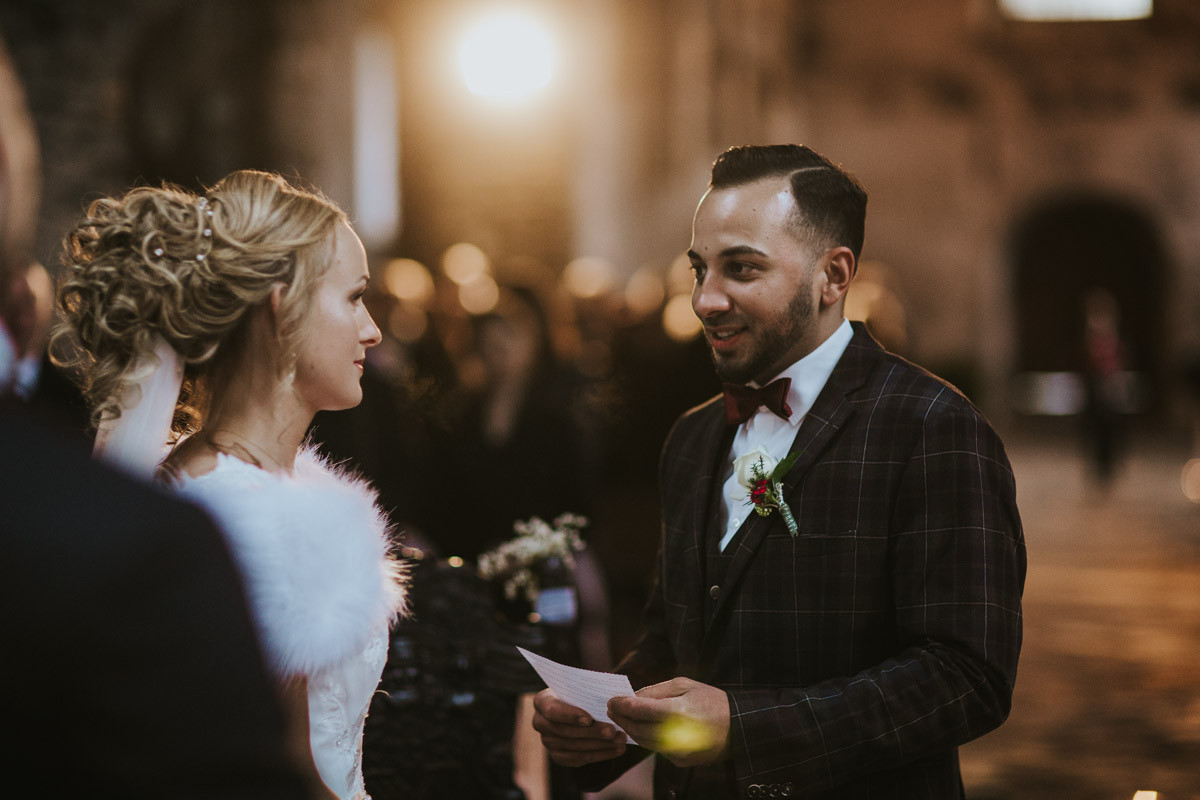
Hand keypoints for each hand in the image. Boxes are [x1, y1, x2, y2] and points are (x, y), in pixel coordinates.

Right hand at [531, 688, 626, 766]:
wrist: (574, 708)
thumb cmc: (579, 693)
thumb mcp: (580, 687)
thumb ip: (588, 692)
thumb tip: (610, 698)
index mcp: (542, 701)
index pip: (553, 711)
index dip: (570, 716)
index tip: (589, 719)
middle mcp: (540, 723)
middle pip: (566, 732)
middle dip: (591, 732)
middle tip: (612, 731)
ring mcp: (548, 742)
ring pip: (575, 747)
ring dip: (600, 745)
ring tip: (620, 740)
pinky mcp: (558, 756)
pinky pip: (579, 759)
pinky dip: (600, 755)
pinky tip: (616, 749)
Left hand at [607, 678, 729, 767]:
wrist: (737, 727)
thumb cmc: (710, 700)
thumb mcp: (685, 685)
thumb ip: (656, 691)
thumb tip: (632, 697)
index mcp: (677, 711)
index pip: (639, 709)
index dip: (621, 704)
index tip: (611, 700)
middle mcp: (676, 734)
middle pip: (637, 729)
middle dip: (622, 719)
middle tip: (612, 709)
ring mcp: (678, 751)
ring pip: (644, 742)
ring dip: (631, 730)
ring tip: (623, 719)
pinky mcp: (680, 761)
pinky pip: (657, 749)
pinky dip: (647, 738)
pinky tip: (643, 728)